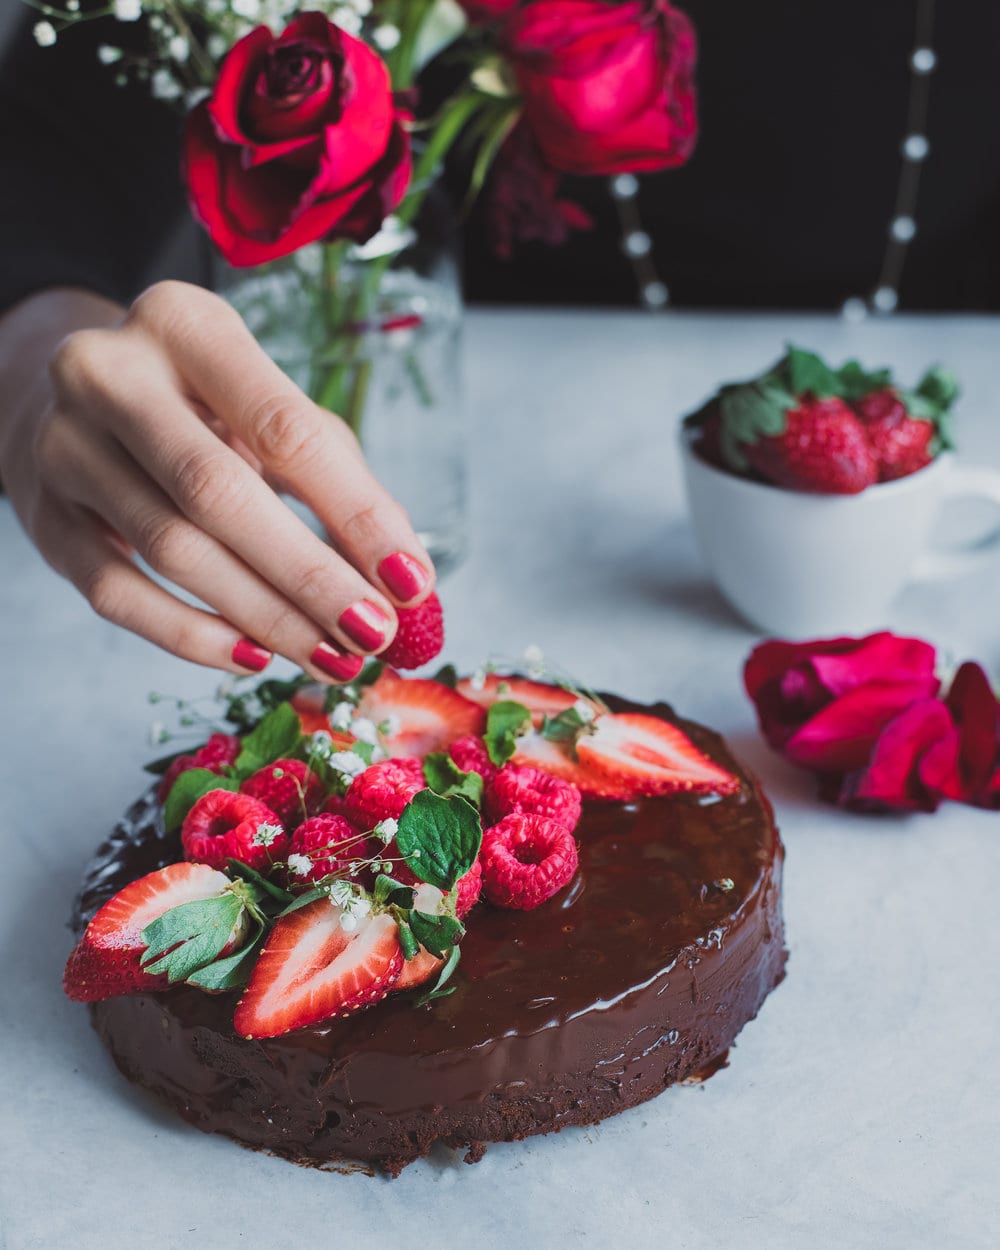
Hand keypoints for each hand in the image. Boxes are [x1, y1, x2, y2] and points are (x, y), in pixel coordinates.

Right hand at [0, 281, 435, 680]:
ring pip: (173, 551)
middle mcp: (109, 375)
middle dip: (309, 577)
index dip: (355, 512)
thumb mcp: (270, 411)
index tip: (411, 583)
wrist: (72, 403)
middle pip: (218, 494)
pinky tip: (255, 658)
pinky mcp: (44, 519)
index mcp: (184, 324)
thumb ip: (336, 479)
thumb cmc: (201, 409)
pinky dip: (193, 637)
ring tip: (331, 656)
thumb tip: (403, 579)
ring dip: (265, 617)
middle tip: (372, 635)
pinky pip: (118, 596)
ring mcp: (64, 447)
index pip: (284, 428)